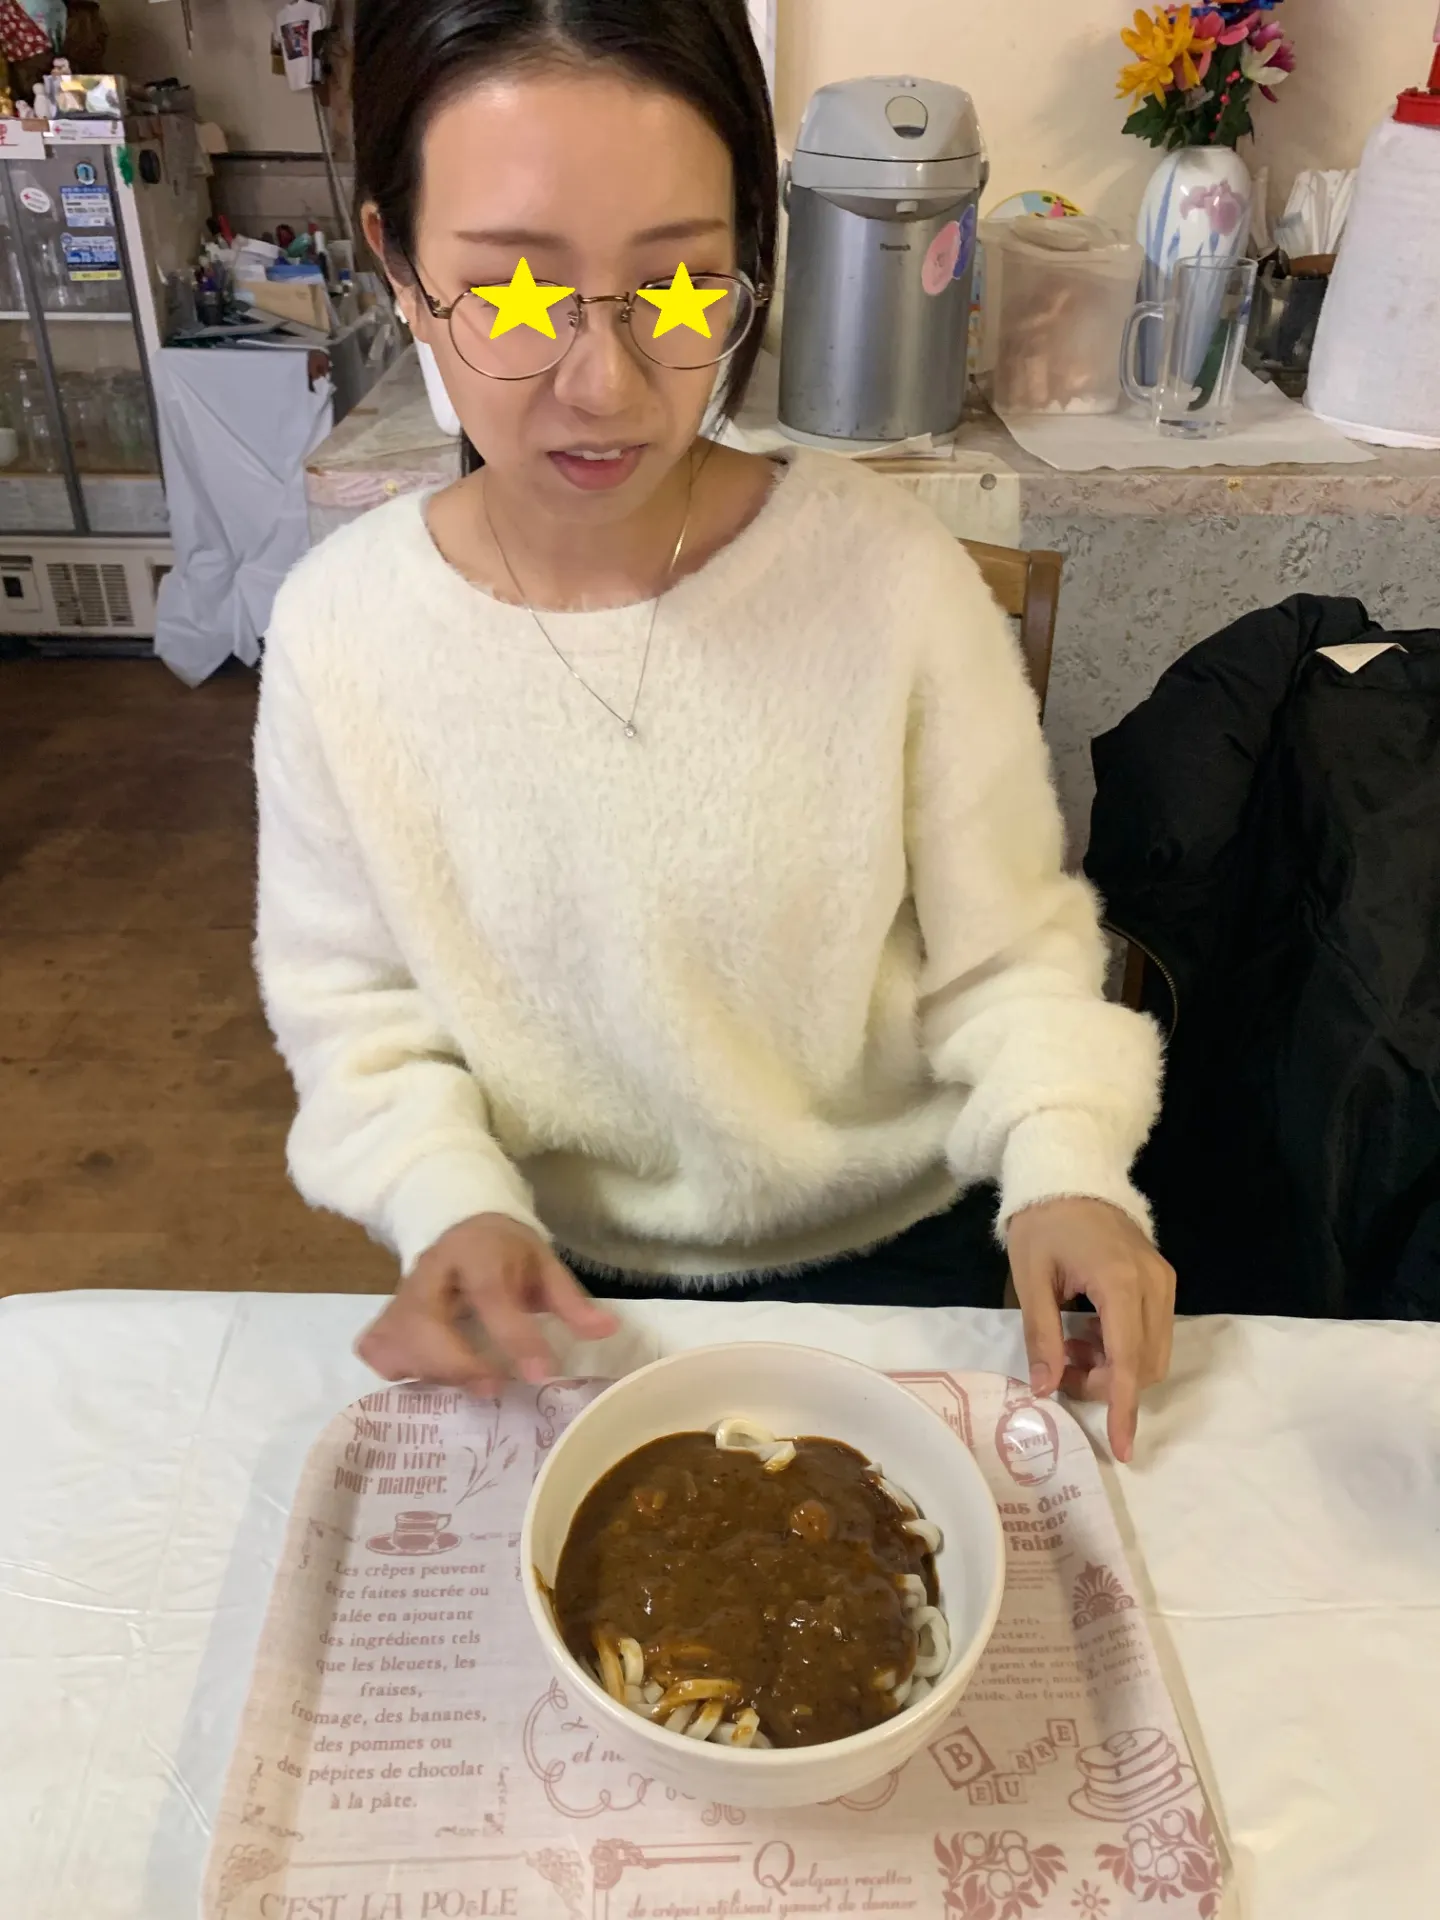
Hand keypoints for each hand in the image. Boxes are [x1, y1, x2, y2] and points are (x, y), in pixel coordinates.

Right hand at [356, 1213, 619, 1392]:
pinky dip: (401, 1371)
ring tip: (469, 1385)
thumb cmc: (507, 1251)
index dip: (514, 1337)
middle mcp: (431, 1270)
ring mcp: (401, 1294)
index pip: (490, 1294)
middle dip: (456, 1363)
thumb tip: (608, 1331)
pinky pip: (379, 1350)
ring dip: (431, 1371)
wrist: (461, 1224)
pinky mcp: (386, 1315)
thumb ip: (571, 1302)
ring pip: (397, 1339)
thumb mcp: (544, 1265)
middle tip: (494, 1387)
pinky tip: (431, 1379)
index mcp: (476, 1250)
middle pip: (424, 1321)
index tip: (541, 1373)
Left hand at [1005, 1198, 1174, 1463]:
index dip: (1124, 1407)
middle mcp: (1155, 1285)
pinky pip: (1152, 1333)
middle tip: (1061, 1371)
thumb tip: (1046, 1388)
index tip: (1124, 1447)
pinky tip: (1088, 1335)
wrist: (1069, 1173)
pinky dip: (1123, 1349)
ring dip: (1116, 1368)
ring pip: (1153, 1353)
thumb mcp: (1030, 1278)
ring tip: (1071, 1349)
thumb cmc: (1043, 1223)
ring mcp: (1164, 1282)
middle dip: (1108, 1385)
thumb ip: (1041, 1335)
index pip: (1129, 1360)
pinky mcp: (1162, 1281)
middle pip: (1146, 1364)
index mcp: (1120, 1282)